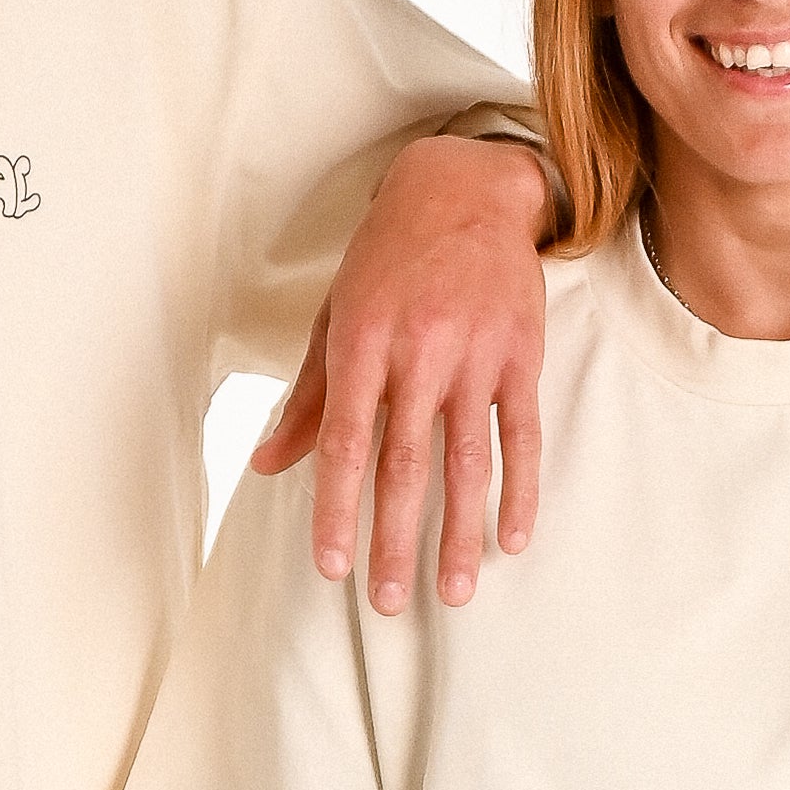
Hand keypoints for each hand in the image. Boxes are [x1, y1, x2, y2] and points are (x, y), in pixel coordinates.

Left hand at [253, 135, 547, 614]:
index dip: (337, 508)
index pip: (344, 443)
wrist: (463, 189)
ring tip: (452, 590)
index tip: (331, 565)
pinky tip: (513, 537)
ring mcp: (475, 355)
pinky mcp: (520, 356)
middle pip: (403, 464)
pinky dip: (520, 489)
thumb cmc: (387, 257)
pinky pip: (521, 434)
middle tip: (388, 600)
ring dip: (458, 531)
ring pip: (466, 461)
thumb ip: (309, 395)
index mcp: (363, 343)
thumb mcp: (337, 315)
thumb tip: (268, 462)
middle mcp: (419, 352)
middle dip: (394, 539)